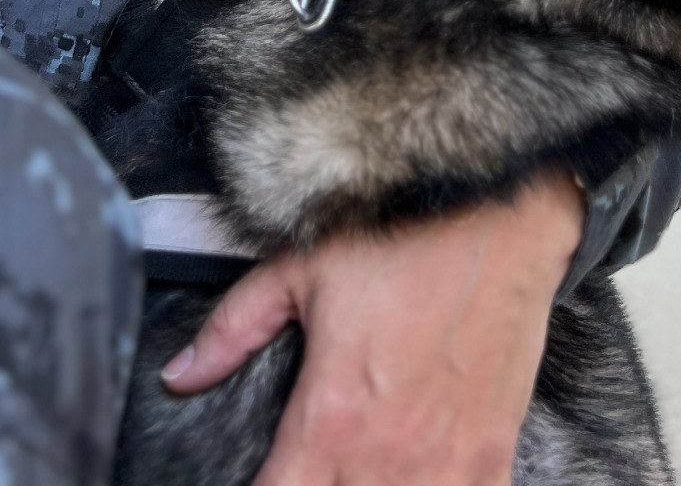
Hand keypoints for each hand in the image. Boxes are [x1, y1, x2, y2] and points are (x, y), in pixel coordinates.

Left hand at [161, 167, 584, 484]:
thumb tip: (178, 375)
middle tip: (308, 466)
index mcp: (330, 419)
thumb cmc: (402, 239)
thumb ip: (233, 329)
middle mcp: (386, 456)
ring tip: (351, 470)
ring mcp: (445, 465)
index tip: (261, 477)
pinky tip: (412, 477)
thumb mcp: (300, 270)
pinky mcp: (492, 458)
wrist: (502, 220)